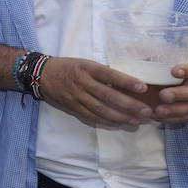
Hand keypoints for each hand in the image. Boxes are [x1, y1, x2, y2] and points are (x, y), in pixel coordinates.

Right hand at [36, 57, 150, 129]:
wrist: (41, 75)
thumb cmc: (68, 67)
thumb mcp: (85, 63)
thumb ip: (102, 73)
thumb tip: (127, 83)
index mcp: (87, 68)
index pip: (109, 75)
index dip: (126, 81)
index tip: (143, 87)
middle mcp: (82, 82)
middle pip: (108, 96)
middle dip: (129, 105)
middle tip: (146, 111)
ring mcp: (76, 96)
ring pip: (101, 110)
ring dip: (121, 117)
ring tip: (137, 121)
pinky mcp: (72, 107)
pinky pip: (91, 117)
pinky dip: (107, 122)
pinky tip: (120, 124)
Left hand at [150, 58, 187, 124]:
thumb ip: (169, 57)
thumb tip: (140, 49)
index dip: (187, 71)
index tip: (174, 71)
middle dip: (179, 95)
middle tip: (163, 95)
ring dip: (174, 110)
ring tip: (158, 111)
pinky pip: (186, 117)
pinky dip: (172, 119)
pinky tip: (158, 118)